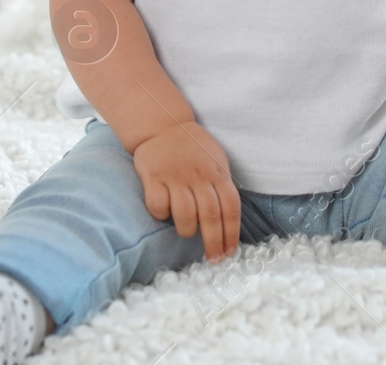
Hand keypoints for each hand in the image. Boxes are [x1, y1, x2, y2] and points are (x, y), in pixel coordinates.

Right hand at [131, 120, 241, 261]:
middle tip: (214, 260)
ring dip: (188, 230)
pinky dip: (161, 215)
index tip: (230, 253)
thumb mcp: (216, 160)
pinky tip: (164, 213)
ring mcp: (175, 176)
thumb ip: (222, 184)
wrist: (163, 125)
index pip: (231, 207)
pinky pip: (158, 205)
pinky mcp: (153, 177)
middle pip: (211, 215)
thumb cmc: (193, 147)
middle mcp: (198, 176)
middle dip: (214, 242)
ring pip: (185, 214)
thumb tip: (230, 220)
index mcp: (217, 172)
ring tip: (187, 232)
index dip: (232, 233)